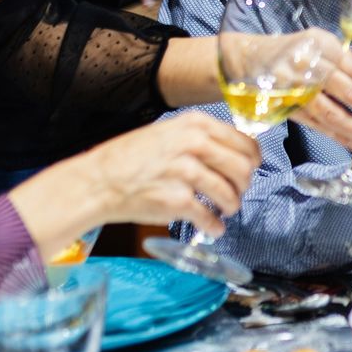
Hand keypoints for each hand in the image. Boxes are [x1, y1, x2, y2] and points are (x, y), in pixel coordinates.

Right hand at [10, 111, 261, 254]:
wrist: (98, 181)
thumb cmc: (129, 158)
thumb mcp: (168, 132)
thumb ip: (200, 138)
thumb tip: (231, 152)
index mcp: (195, 125)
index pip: (244, 142)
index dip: (253, 160)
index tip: (252, 168)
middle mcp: (194, 145)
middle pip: (242, 169)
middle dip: (244, 186)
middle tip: (237, 193)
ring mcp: (186, 173)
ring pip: (229, 194)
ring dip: (232, 206)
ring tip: (225, 210)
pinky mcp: (177, 201)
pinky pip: (209, 217)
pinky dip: (214, 226)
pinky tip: (212, 227)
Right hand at [289, 46, 351, 152]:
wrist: (249, 59)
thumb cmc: (294, 53)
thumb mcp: (322, 46)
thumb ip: (349, 64)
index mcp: (324, 46)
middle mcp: (310, 66)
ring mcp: (296, 89)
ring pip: (335, 115)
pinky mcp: (286, 109)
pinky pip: (319, 126)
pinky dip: (340, 137)